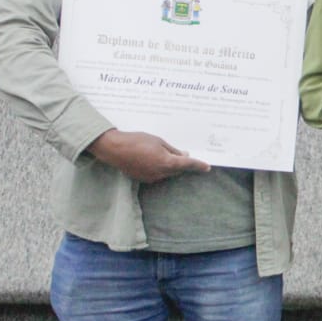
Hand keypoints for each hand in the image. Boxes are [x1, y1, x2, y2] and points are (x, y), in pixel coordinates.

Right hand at [87, 129, 210, 182]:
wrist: (114, 148)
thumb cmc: (137, 140)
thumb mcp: (158, 141)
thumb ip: (172, 150)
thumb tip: (183, 156)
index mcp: (166, 162)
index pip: (187, 165)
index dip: (198, 165)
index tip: (207, 167)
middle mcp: (161, 173)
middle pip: (178, 170)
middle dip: (182, 163)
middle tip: (184, 154)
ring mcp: (152, 178)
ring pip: (168, 173)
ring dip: (171, 165)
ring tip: (165, 153)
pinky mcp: (144, 179)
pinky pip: (158, 174)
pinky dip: (161, 168)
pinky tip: (154, 158)